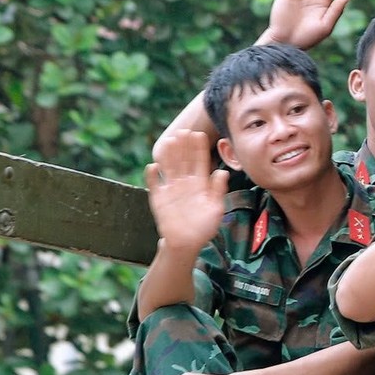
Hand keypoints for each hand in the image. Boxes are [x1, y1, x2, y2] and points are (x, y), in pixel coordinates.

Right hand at [147, 130, 228, 253]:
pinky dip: (152, 176)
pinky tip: (153, 166)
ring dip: (169, 155)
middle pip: (184, 161)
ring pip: (170, 168)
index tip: (199, 134)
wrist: (186, 243)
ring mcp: (171, 190)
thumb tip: (222, 172)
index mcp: (200, 184)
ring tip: (169, 141)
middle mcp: (185, 184)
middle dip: (184, 146)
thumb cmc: (204, 227)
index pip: (199, 163)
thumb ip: (217, 190)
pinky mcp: (159, 199)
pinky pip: (154, 185)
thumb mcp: (215, 208)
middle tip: (184, 130)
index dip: (199, 149)